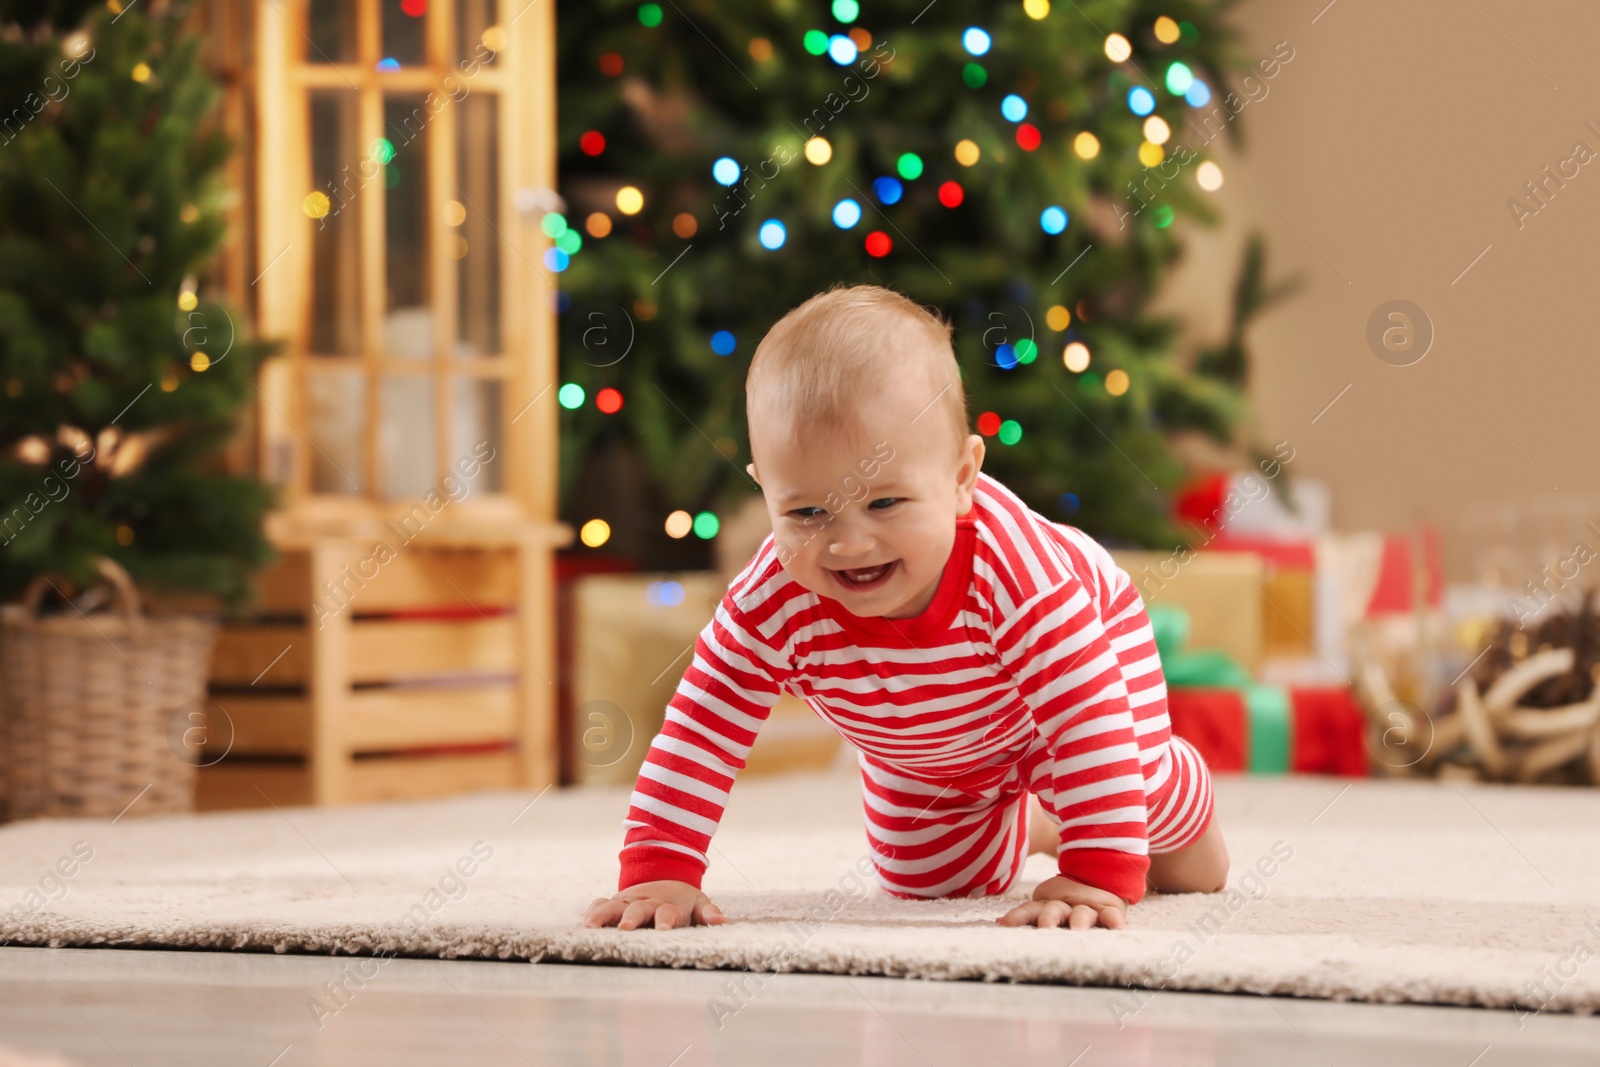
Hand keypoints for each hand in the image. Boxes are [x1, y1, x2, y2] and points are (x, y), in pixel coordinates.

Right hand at [583, 879, 726, 930]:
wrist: (666, 875)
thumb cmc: (683, 900)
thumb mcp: (699, 903)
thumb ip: (708, 913)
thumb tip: (722, 921)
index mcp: (666, 905)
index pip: (666, 913)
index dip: (665, 921)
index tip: (664, 930)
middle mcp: (645, 903)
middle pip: (637, 910)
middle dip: (631, 919)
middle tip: (624, 929)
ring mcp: (627, 902)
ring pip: (613, 906)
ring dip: (602, 916)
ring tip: (590, 928)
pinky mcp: (615, 903)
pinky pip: (601, 904)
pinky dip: (593, 911)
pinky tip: (584, 924)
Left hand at [997, 875, 1127, 930]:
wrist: (1097, 878)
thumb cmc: (1067, 904)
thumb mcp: (1049, 906)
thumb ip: (1027, 915)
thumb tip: (999, 924)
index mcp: (1048, 907)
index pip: (1029, 910)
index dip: (1017, 916)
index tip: (1004, 924)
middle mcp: (1065, 907)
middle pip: (1055, 911)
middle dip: (1048, 919)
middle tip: (1046, 928)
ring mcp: (1086, 909)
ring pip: (1081, 914)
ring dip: (1079, 921)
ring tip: (1078, 929)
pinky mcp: (1106, 911)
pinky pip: (1111, 916)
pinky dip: (1114, 921)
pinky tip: (1118, 928)